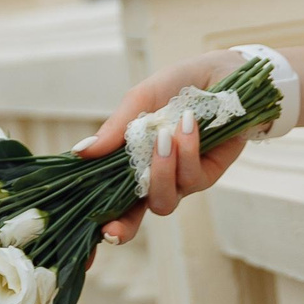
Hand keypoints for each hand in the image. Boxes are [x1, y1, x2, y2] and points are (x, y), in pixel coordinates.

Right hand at [76, 49, 249, 247]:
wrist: (223, 72)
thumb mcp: (140, 100)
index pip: (114, 198)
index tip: (94, 230)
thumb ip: (114, 129)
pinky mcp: (209, 173)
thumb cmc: (178, 85)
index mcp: (133, 161)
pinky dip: (187, 151)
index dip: (104, 220)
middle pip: (137, 215)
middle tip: (111, 225)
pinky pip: (192, 177)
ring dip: (160, 170)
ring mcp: (182, 178)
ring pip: (164, 200)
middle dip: (124, 224)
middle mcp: (156, 176)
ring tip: (164, 134)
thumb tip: (79, 153)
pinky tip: (188, 123)